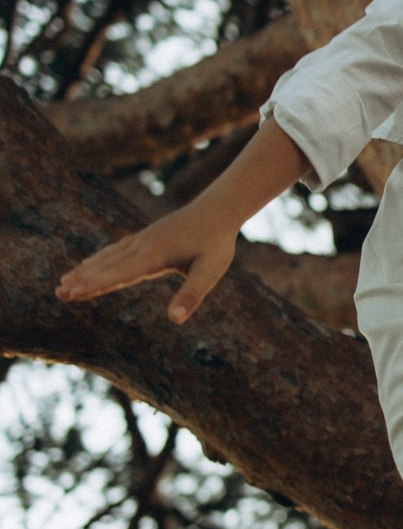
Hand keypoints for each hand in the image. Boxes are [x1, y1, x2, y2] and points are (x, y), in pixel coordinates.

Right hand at [56, 199, 238, 322]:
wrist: (219, 209)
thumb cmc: (217, 242)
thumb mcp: (210, 271)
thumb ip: (192, 295)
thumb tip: (175, 320)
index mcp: (155, 256)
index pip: (120, 274)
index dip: (96, 284)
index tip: (73, 292)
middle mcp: (143, 246)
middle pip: (107, 266)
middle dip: (82, 280)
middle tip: (58, 293)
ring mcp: (142, 239)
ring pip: (108, 257)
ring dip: (86, 269)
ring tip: (64, 281)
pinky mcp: (146, 237)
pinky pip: (116, 250)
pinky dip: (99, 258)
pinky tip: (89, 263)